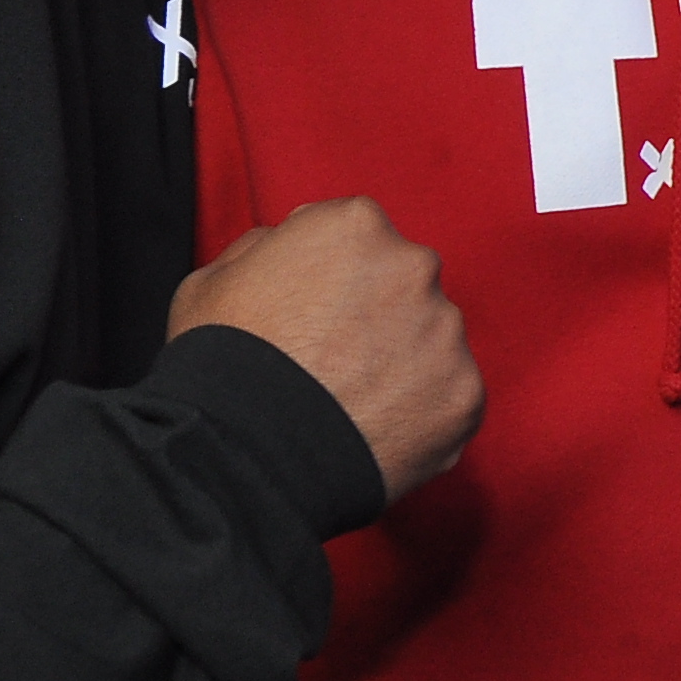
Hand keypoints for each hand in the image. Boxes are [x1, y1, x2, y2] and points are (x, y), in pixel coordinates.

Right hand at [172, 197, 483, 500]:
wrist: (244, 455)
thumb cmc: (220, 363)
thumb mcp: (214, 278)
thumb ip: (266, 250)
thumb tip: (287, 247)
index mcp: (356, 225)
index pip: (361, 240)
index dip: (335, 280)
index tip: (315, 316)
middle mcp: (414, 267)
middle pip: (405, 286)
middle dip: (380, 317)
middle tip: (335, 363)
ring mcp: (446, 333)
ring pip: (432, 343)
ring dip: (404, 365)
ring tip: (351, 405)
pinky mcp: (466, 395)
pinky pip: (449, 400)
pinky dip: (422, 416)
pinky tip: (375, 433)